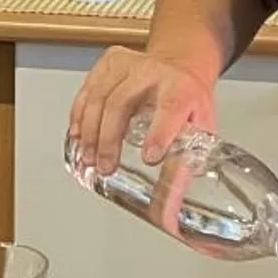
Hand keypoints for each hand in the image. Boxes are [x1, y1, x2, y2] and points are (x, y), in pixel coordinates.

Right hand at [67, 46, 216, 180]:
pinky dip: (79, 114)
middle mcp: (155, 71)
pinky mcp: (110, 62)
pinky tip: (77, 134)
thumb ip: (183, 171)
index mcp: (183, 89)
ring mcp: (129, 63)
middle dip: (109, 138)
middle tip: (105, 167)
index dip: (159, 133)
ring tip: (87, 158)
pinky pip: (88, 89)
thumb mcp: (199, 131)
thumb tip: (169, 215)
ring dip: (89, 130)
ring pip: (100, 95)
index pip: (171, 108)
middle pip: (123, 103)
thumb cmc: (190, 100)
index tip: (149, 158)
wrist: (181, 64)